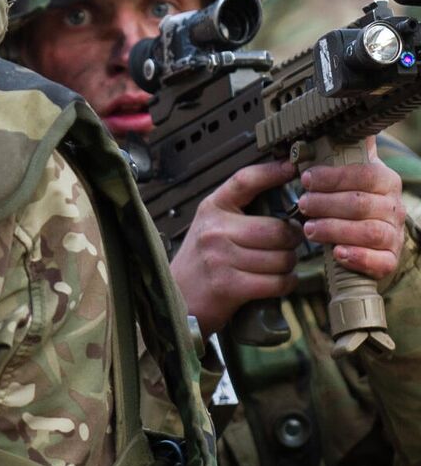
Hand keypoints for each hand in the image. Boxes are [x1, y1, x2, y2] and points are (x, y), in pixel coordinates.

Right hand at [169, 160, 302, 334]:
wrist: (174, 298)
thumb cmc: (200, 263)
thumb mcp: (211, 227)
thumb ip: (241, 214)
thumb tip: (288, 207)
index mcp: (212, 209)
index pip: (245, 181)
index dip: (271, 172)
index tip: (291, 168)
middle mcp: (215, 230)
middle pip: (277, 229)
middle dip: (292, 241)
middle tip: (288, 246)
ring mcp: (220, 258)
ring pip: (282, 258)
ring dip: (288, 266)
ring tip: (277, 266)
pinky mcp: (229, 285)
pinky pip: (277, 282)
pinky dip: (285, 283)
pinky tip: (276, 282)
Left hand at [297, 143, 406, 281]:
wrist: (370, 235)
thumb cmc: (351, 199)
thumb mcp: (349, 171)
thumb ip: (342, 149)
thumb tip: (334, 119)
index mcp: (384, 181)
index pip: (365, 174)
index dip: (333, 177)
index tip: (307, 179)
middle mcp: (393, 207)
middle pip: (362, 204)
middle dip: (326, 204)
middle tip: (303, 204)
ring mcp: (393, 234)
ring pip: (369, 232)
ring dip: (335, 229)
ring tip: (310, 229)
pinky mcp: (389, 260)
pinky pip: (381, 261)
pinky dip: (359, 258)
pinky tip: (338, 253)